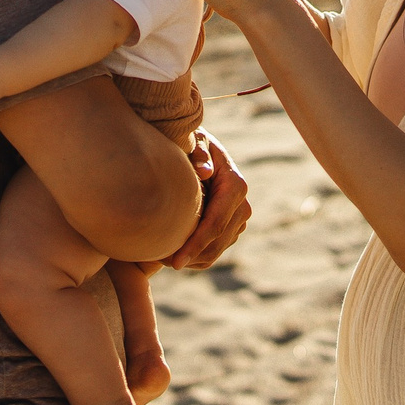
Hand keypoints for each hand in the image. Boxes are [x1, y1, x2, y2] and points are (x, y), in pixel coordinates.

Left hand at [164, 130, 250, 268]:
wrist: (199, 151)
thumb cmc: (190, 144)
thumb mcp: (193, 141)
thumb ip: (197, 153)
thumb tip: (204, 171)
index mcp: (235, 186)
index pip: (215, 224)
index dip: (195, 245)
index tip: (174, 262)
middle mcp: (243, 205)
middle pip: (218, 242)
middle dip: (191, 257)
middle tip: (161, 263)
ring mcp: (239, 219)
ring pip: (217, 250)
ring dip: (192, 259)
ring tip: (163, 258)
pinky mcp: (232, 228)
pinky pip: (216, 250)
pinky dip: (197, 257)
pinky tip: (174, 255)